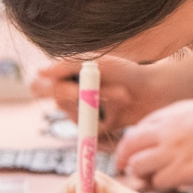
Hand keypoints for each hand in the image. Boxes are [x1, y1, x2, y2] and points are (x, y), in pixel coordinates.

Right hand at [31, 55, 162, 130]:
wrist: (154, 91)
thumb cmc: (125, 71)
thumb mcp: (99, 62)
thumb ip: (69, 64)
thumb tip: (41, 71)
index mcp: (64, 75)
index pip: (38, 84)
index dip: (48, 88)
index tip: (72, 89)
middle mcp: (68, 94)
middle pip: (57, 101)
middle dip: (79, 96)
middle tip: (100, 93)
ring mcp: (80, 113)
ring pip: (77, 114)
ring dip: (102, 102)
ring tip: (124, 95)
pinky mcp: (93, 128)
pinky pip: (90, 130)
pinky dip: (105, 122)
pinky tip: (122, 111)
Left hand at [115, 96, 192, 191]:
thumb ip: (176, 125)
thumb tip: (160, 143)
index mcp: (171, 113)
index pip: (135, 132)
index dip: (132, 149)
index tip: (133, 160)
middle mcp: (168, 129)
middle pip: (128, 148)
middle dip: (127, 163)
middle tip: (134, 175)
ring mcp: (177, 149)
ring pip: (138, 167)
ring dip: (143, 177)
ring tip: (157, 181)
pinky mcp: (189, 169)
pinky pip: (159, 182)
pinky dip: (162, 186)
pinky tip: (175, 185)